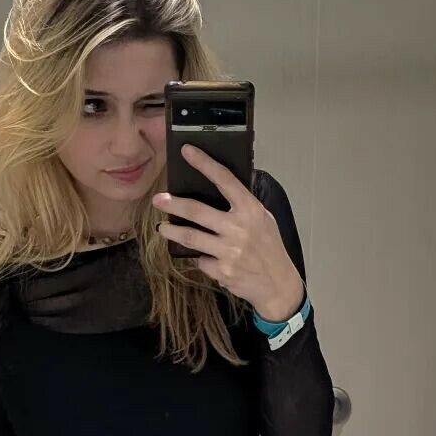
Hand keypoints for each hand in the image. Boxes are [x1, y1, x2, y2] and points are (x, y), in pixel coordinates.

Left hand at [154, 145, 305, 320]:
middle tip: (158, 200)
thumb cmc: (269, 248)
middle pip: (196, 211)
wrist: (277, 284)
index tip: (186, 151)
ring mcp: (229, 250)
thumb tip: (218, 190)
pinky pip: (201, 259)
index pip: (224, 180)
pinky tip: (208, 258)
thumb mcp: (263, 220)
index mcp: (251, 210)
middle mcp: (239, 228)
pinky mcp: (221, 270)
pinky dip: (201, 258)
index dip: (204, 163)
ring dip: (172, 232)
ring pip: (190, 237)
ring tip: (162, 228)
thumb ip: (242, 207)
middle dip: (173, 204)